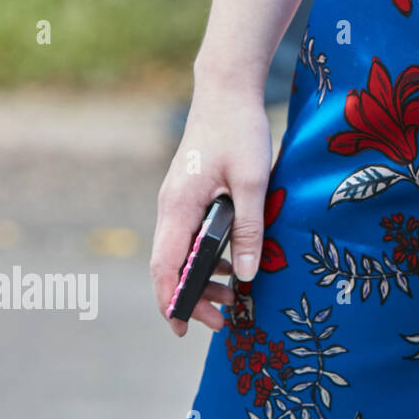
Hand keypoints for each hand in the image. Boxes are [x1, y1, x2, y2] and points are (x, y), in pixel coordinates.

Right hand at [150, 82, 272, 335]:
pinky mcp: (192, 194)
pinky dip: (210, 255)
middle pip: (172, 265)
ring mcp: (179, 201)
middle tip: (223, 321)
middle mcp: (171, 208)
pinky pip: (194, 235)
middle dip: (193, 297)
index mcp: (178, 207)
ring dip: (205, 277)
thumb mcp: (252, 181)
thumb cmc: (239, 131)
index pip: (166, 266)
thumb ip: (249, 229)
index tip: (183, 329)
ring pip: (184, 252)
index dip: (172, 301)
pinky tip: (236, 264)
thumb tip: (246, 275)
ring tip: (235, 298)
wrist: (227, 90)